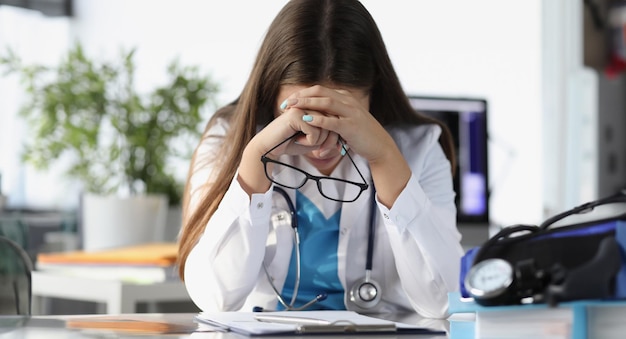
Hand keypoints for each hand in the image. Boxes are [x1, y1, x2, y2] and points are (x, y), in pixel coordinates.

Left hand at [281, 85, 411, 207]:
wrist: (379, 146)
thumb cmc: (360, 136)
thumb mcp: (346, 120)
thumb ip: (333, 115)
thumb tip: (314, 114)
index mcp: (346, 98)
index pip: (320, 90)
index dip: (303, 93)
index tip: (289, 100)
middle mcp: (348, 102)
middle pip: (320, 92)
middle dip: (301, 96)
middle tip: (285, 103)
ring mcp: (351, 113)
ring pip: (326, 103)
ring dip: (306, 103)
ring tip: (292, 107)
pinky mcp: (352, 126)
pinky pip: (333, 120)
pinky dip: (319, 119)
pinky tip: (306, 119)